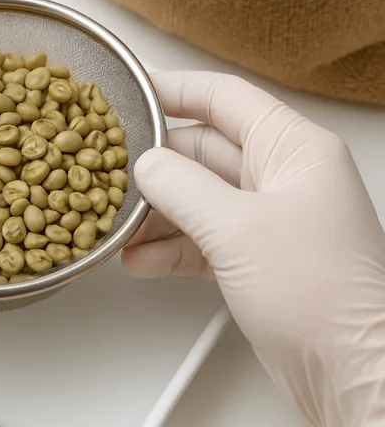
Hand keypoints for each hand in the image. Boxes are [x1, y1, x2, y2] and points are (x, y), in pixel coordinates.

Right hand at [123, 72, 384, 426]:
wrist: (350, 371)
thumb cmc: (322, 296)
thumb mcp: (238, 229)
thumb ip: (182, 188)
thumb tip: (146, 165)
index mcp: (294, 149)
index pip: (224, 98)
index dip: (173, 91)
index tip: (131, 93)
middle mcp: (282, 177)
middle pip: (202, 151)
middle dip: (156, 166)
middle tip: (112, 172)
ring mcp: (267, 219)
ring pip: (197, 198)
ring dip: (156, 213)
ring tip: (120, 223)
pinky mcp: (254, 258)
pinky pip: (201, 238)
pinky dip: (169, 247)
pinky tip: (140, 259)